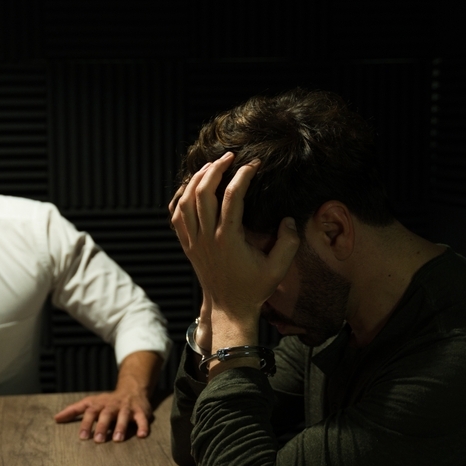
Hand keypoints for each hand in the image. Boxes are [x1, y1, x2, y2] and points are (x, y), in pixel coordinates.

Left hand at [55, 388, 151, 442]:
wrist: (132, 389)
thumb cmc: (107, 401)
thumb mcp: (90, 402)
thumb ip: (74, 410)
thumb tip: (56, 419)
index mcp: (99, 404)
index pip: (90, 413)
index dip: (86, 424)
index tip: (82, 437)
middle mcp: (112, 405)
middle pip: (106, 414)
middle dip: (102, 427)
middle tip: (97, 440)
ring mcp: (127, 408)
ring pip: (123, 416)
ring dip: (120, 427)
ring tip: (117, 440)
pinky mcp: (140, 411)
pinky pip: (142, 419)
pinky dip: (143, 426)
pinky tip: (142, 435)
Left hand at [170, 152, 299, 343]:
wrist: (228, 308)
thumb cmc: (254, 288)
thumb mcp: (278, 269)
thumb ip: (289, 242)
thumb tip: (288, 219)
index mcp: (228, 240)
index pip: (232, 197)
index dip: (242, 176)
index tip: (253, 165)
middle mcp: (207, 237)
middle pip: (203, 193)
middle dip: (215, 168)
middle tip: (230, 157)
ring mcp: (193, 241)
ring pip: (185, 201)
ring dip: (197, 179)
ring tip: (211, 166)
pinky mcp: (187, 245)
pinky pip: (176, 215)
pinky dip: (181, 197)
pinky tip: (192, 187)